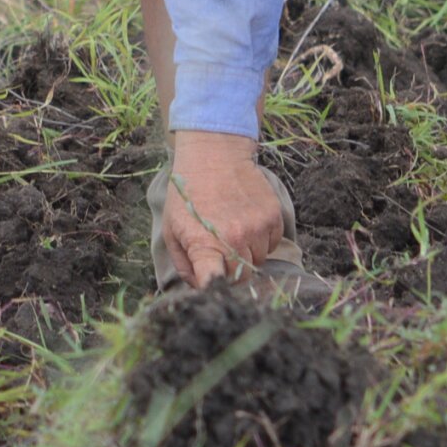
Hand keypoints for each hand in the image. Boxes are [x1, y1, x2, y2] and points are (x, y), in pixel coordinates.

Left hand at [159, 131, 283, 288]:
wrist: (215, 154)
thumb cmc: (188, 194)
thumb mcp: (173, 229)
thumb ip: (184, 264)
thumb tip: (199, 286)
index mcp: (205, 244)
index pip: (215, 282)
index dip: (215, 291)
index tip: (214, 291)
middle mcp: (235, 239)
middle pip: (242, 277)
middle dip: (231, 271)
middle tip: (221, 251)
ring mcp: (257, 228)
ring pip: (259, 260)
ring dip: (247, 253)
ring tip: (233, 230)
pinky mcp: (273, 217)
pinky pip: (272, 244)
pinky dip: (262, 239)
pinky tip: (247, 221)